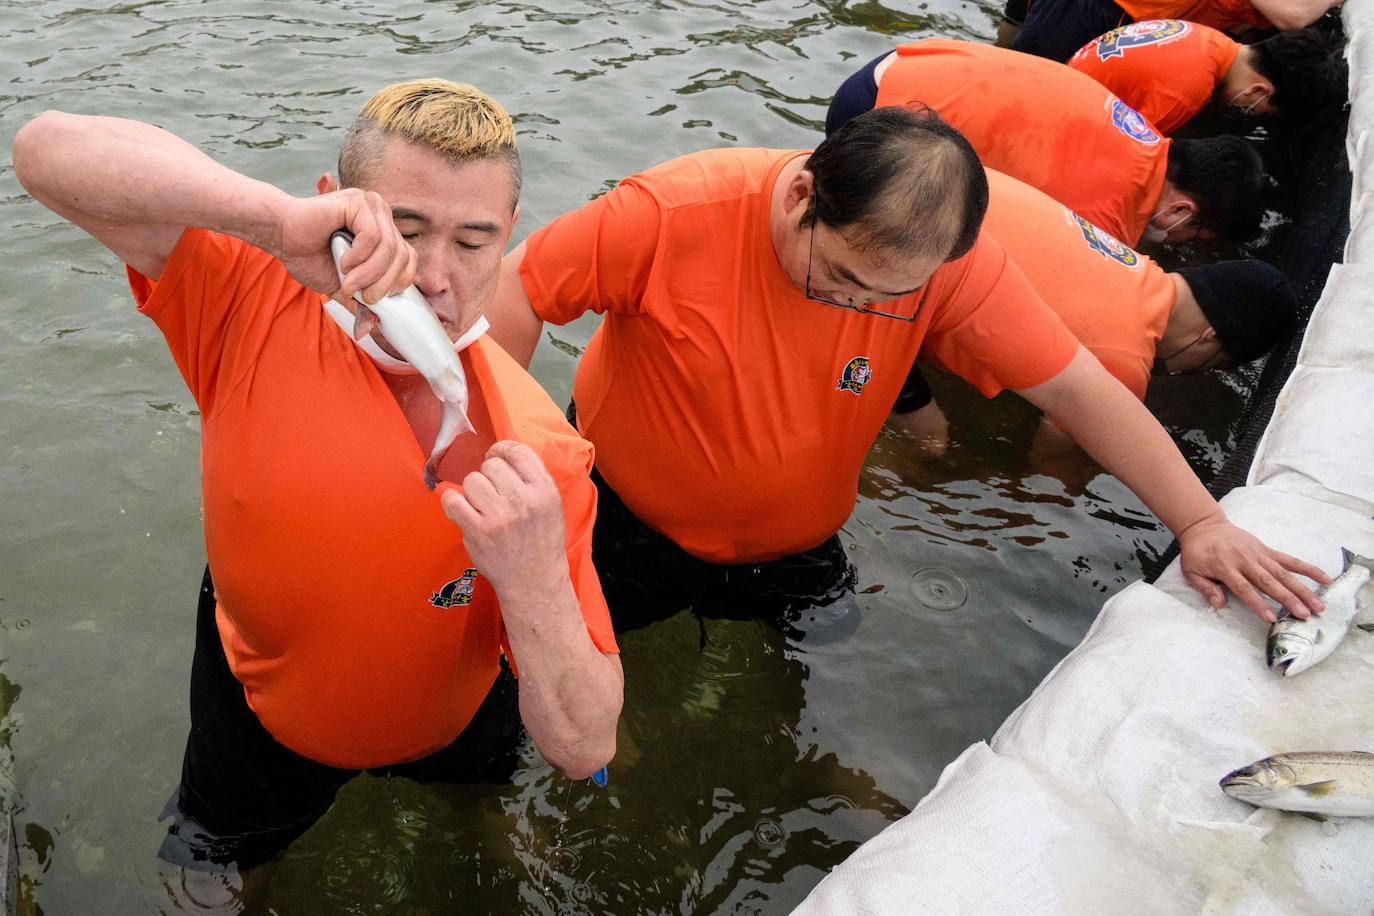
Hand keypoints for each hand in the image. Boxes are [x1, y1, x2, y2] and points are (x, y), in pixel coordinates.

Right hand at [272, 189, 415, 304]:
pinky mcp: (357, 202)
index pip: (408, 258)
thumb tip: (373, 324)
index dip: (399, 281)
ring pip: (388, 247)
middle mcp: (381, 215)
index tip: (377, 298)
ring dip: (369, 273)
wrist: (279, 236)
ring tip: (348, 283)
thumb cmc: (308, 256)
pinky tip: (343, 263)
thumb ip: (359, 301)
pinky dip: (359, 256)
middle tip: (365, 297)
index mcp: (383, 231)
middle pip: (401, 255)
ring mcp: (371, 205)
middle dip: (384, 284)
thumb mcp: (340, 286)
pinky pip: (372, 235)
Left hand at [439, 441, 569, 601]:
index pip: (517, 451)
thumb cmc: (540, 540)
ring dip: (473, 491)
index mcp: (544, 490)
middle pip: (491, 465)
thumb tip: (501, 453)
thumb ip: (531, 478)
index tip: (496, 457)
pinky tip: (462, 509)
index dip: (502, 450)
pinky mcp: (477, 531)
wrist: (533, 579)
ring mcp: (499, 517)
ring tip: (482, 506)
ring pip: (471, 480)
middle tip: (493, 492)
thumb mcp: (551, 504)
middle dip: (489, 476)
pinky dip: (452, 501)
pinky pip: (452, 500)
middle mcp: (523, 501)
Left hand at [1176, 515, 1329, 621]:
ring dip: (1302, 589)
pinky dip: (1307, 569)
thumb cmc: (1197, 552)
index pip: (1244, 588)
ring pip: (1283, 573)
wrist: (1204, 526)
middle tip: (1304, 615)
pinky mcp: (1267, 549)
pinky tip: (1325, 578)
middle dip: (1288, 599)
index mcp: (1225, 567)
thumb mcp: (1191, 571)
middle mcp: (1245, 560)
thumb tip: (1219, 605)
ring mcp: (1259, 553)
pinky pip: (1289, 559)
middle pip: (1269, 582)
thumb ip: (1206, 588)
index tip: (1271, 618)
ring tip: (1318, 604)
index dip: (1258, 603)